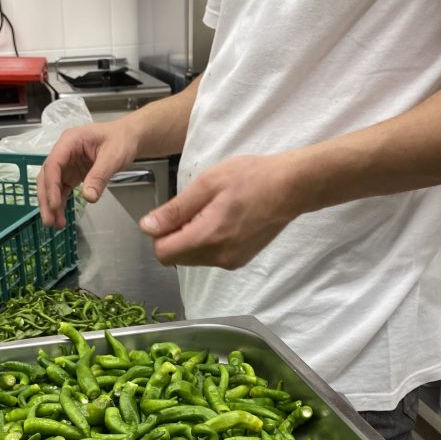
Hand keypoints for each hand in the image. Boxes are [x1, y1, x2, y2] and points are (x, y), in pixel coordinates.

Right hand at [37, 121, 138, 228]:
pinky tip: (61, 217)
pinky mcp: (72, 174)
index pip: (53, 165)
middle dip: (46, 199)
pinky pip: (62, 190)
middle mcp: (64, 152)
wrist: (128, 138)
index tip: (55, 205)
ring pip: (52, 186)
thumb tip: (88, 197)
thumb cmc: (121, 140)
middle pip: (47, 177)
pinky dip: (61, 203)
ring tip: (55, 224)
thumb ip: (99, 176)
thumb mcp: (113, 157)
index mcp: (70, 141)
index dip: (51, 186)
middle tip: (49, 220)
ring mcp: (67, 164)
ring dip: (52, 205)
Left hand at [139, 154, 303, 268]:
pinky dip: (206, 242)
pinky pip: (209, 258)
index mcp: (208, 237)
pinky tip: (222, 221)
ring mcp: (230, 262)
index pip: (163, 253)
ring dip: (191, 239)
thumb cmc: (252, 177)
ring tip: (211, 212)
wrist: (292, 188)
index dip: (160, 233)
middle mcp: (218, 257)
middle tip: (194, 208)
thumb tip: (148, 227)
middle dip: (175, 236)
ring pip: (192, 259)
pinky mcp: (238, 261)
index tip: (172, 213)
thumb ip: (175, 210)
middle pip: (176, 258)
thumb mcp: (207, 184)